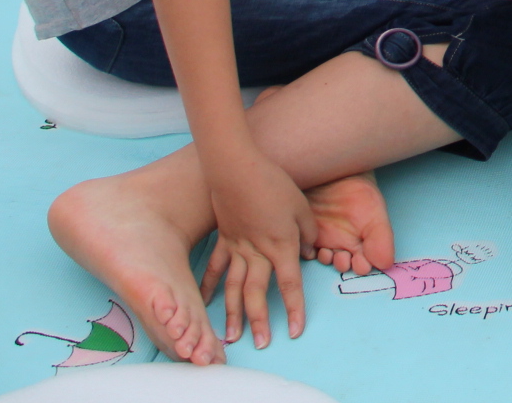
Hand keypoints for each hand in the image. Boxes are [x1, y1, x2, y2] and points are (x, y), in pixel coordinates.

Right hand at [199, 145, 316, 349]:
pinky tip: (204, 302)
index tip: (296, 330)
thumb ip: (307, 231)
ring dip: (232, 313)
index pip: (290, 284)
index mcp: (281, 245)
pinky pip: (216, 267)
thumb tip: (306, 252)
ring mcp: (236, 246)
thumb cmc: (274, 183)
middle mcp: (258, 252)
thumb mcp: (301, 206)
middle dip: (260, 321)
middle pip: (257, 293)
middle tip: (262, 344)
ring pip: (234, 287)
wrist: (237, 167)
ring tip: (229, 336)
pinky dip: (210, 286)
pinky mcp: (223, 238)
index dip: (294, 309)